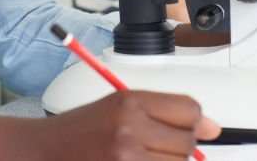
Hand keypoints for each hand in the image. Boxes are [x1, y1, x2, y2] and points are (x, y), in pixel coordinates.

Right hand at [33, 90, 219, 159]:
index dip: (192, 120)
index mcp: (129, 102)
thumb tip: (212, 128)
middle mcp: (129, 130)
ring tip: (144, 156)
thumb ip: (165, 112)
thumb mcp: (119, 106)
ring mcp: (127, 159)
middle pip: (187, 142)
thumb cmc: (81, 129)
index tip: (184, 126)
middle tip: (154, 144)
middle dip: (178, 145)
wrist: (44, 152)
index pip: (189, 109)